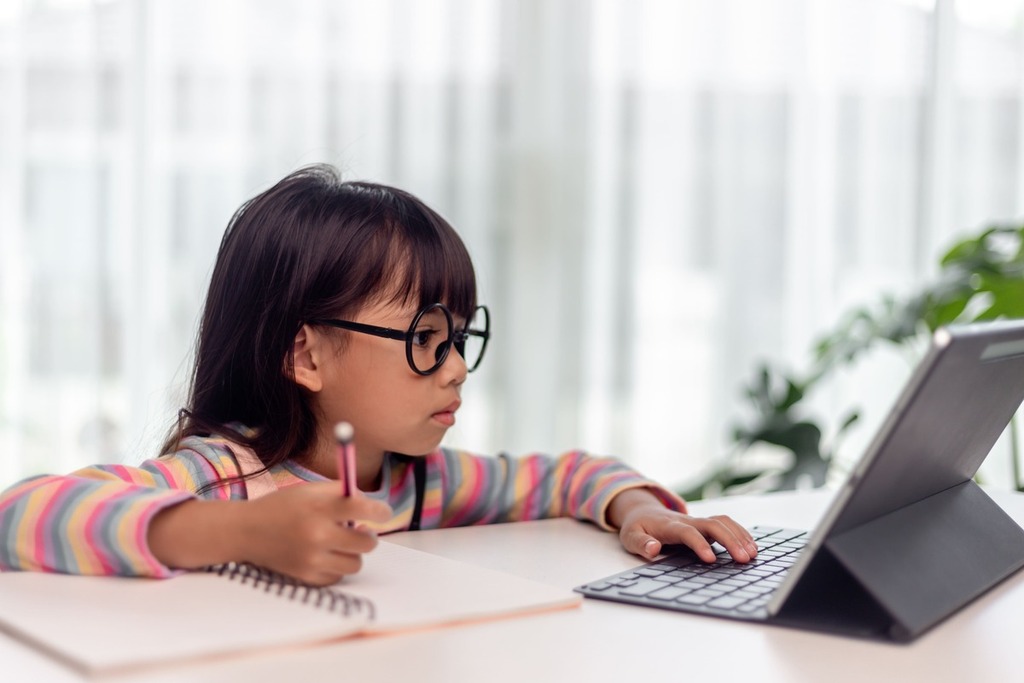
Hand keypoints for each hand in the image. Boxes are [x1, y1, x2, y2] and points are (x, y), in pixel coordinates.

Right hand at [240, 483, 392, 584]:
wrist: (246, 531)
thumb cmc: (283, 507)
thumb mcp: (310, 490)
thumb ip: (342, 492)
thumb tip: (371, 503)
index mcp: (320, 507)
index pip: (364, 509)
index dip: (381, 511)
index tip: (382, 513)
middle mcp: (317, 534)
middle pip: (367, 543)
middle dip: (368, 535)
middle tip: (360, 530)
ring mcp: (311, 559)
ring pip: (356, 564)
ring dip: (353, 553)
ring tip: (341, 543)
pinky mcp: (305, 577)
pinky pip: (338, 577)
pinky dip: (337, 567)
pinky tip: (327, 555)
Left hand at [607, 488, 757, 563]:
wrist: (643, 512)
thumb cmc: (637, 528)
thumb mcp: (630, 537)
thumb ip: (641, 544)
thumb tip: (654, 549)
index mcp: (669, 526)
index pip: (688, 532)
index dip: (699, 544)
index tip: (711, 559)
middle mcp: (687, 521)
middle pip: (713, 525)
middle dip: (730, 540)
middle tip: (744, 559)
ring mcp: (698, 521)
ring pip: (723, 522)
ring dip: (739, 536)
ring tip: (753, 554)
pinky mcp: (705, 525)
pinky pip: (726, 524)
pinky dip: (740, 533)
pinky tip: (751, 546)